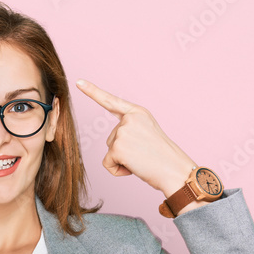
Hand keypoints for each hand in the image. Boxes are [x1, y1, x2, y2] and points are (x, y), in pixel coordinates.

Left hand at [75, 79, 197, 197]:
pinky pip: (108, 164)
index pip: (111, 101)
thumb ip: (131, 130)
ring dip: (122, 161)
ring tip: (142, 160)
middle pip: (111, 138)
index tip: (79, 82)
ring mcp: (123, 132)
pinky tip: (134, 168)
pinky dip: (118, 171)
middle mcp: (129, 119)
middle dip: (124, 151)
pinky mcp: (117, 148)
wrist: (175, 170)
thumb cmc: (163, 157)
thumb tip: (114, 144)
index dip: (93, 92)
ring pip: (110, 151)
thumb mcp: (148, 133)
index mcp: (138, 112)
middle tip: (144, 155)